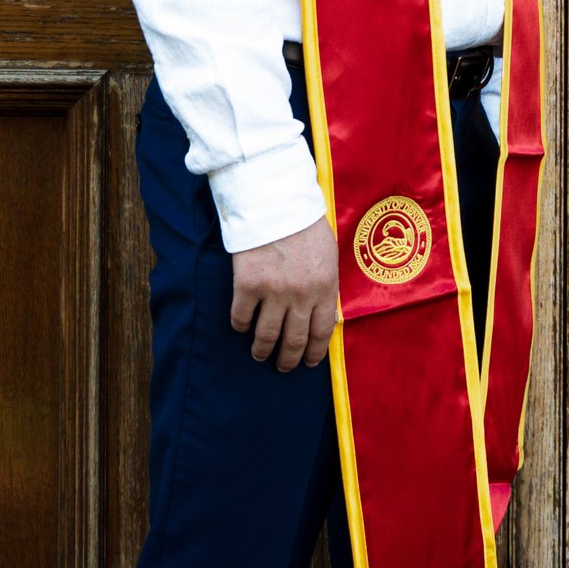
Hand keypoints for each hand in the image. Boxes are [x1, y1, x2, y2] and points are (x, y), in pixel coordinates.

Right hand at [230, 214, 339, 370]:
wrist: (275, 201)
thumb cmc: (304, 224)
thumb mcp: (328, 255)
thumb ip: (325, 285)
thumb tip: (322, 314)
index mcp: (325, 287)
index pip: (321, 333)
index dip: (313, 353)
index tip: (307, 362)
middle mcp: (301, 295)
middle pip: (293, 341)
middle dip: (288, 360)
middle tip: (282, 366)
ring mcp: (273, 292)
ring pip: (266, 336)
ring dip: (262, 350)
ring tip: (259, 354)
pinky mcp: (247, 285)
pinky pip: (241, 318)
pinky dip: (240, 327)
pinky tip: (241, 327)